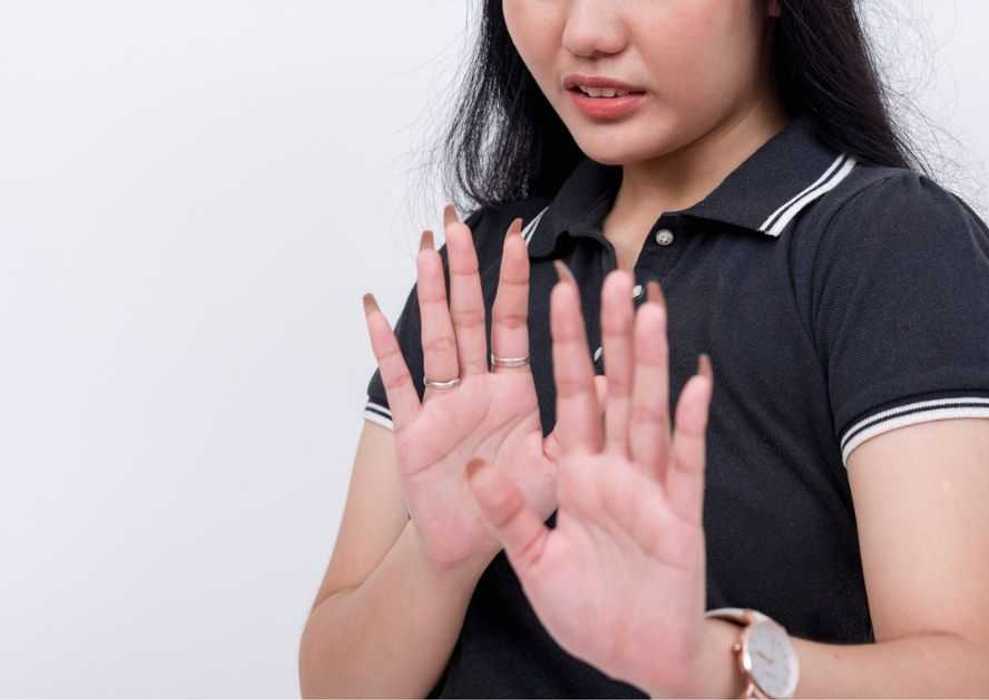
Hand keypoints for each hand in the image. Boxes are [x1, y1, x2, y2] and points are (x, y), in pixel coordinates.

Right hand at [362, 205, 604, 573]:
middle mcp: (476, 386)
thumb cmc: (518, 504)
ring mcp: (442, 403)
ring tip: (425, 246)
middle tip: (457, 219)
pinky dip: (385, 345)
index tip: (518, 235)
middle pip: (470, 316)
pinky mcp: (412, 429)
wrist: (472, 547)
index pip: (513, 322)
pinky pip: (398, 381)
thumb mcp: (558, 460)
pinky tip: (374, 307)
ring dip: (429, 292)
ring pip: (436, 337)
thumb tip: (614, 375)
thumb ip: (580, 418)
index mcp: (514, 388)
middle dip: (465, 268)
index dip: (514, 280)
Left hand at [463, 261, 714, 695]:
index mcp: (576, 473)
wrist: (635, 656)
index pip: (570, 394)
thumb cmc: (589, 608)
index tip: (558, 291)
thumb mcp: (533, 561)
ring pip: (650, 413)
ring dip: (651, 364)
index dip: (565, 345)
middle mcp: (614, 470)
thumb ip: (508, 512)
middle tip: (618, 277)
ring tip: (653, 311)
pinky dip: (689, 426)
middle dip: (614, 335)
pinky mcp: (680, 517)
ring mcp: (649, 489)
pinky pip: (685, 465)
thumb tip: (473, 467)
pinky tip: (694, 385)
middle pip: (614, 389)